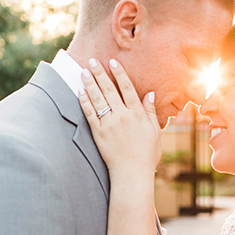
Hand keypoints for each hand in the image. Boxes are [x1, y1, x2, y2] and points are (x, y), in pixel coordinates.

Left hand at [78, 59, 161, 176]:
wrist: (132, 173)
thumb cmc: (146, 154)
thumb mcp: (155, 132)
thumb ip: (150, 112)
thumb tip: (150, 94)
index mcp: (137, 114)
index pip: (127, 88)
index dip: (119, 74)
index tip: (113, 62)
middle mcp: (123, 116)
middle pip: (110, 90)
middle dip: (100, 74)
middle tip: (93, 61)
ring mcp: (109, 124)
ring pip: (98, 99)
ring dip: (90, 83)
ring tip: (84, 71)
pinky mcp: (98, 133)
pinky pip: (90, 114)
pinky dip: (84, 101)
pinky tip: (80, 91)